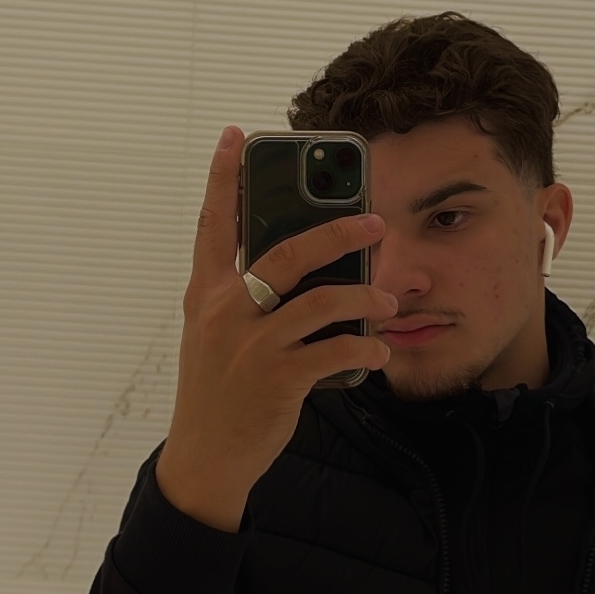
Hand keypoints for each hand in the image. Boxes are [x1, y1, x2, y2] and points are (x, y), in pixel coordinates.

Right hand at [156, 127, 395, 529]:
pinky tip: (379, 355)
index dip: (224, 178)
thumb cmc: (217, 388)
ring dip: (364, 299)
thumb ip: (247, 297)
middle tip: (374, 221)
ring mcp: (250, 345)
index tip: (235, 137)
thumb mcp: (217, 334)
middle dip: (335, 232)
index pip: (213, 224)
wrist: (205, 456)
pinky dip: (363, 351)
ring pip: (319, 301)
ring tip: (389, 305)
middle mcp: (226, 311)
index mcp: (208, 293)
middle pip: (284, 252)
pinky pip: (333, 352)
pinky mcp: (276, 378)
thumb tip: (308, 268)